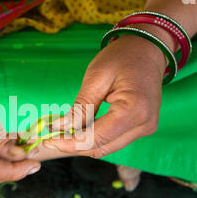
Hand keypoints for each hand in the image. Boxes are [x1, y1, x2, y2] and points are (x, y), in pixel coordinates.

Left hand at [45, 34, 166, 157]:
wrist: (147, 49)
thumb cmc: (122, 57)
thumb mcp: (96, 78)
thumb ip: (81, 107)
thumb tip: (61, 128)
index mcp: (134, 110)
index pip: (97, 138)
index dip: (71, 143)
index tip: (49, 140)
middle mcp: (144, 124)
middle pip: (102, 147)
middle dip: (75, 145)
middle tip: (52, 136)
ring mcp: (145, 128)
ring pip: (107, 148)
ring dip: (85, 143)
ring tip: (64, 132)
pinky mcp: (142, 127)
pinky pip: (114, 140)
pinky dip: (96, 138)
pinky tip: (81, 128)